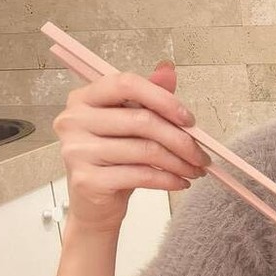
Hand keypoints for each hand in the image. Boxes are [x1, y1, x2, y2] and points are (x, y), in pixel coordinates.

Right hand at [52, 61, 209, 233]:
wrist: (94, 206)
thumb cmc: (114, 161)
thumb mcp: (131, 125)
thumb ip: (148, 96)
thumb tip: (167, 69)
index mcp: (83, 98)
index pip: (126, 84)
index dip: (163, 99)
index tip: (189, 120)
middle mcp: (74, 120)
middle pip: (142, 120)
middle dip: (181, 139)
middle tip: (201, 154)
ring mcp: (77, 151)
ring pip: (145, 150)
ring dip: (179, 162)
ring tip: (195, 170)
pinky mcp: (87, 180)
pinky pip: (141, 175)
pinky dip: (168, 180)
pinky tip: (180, 182)